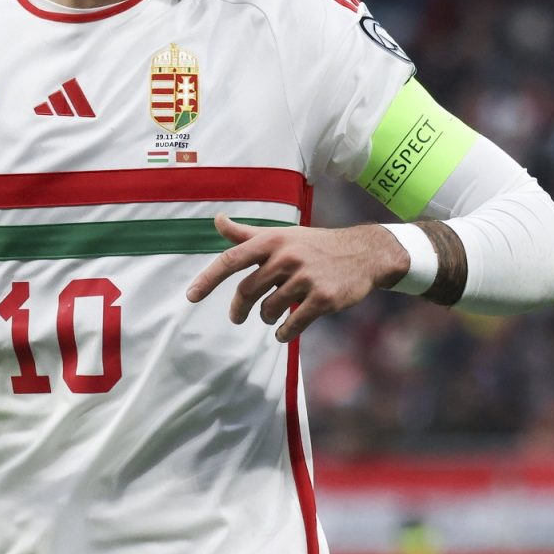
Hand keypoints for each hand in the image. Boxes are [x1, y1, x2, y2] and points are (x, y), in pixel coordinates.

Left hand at [185, 214, 408, 342]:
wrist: (363, 253)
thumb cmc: (314, 245)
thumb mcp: (282, 235)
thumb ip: (247, 234)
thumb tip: (216, 220)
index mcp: (273, 240)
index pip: (232, 259)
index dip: (208, 279)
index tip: (191, 296)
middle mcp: (287, 256)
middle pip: (247, 291)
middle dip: (240, 307)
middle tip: (237, 316)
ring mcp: (306, 278)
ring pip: (269, 309)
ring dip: (267, 318)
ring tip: (273, 315)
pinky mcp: (323, 298)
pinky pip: (292, 324)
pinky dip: (284, 333)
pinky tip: (285, 331)